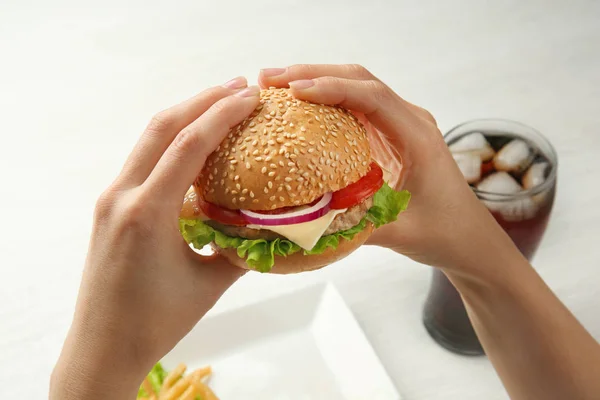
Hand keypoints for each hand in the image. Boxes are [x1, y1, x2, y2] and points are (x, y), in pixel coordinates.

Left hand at [50, 78, 259, 399]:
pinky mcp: (110, 206)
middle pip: (162, 127)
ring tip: (220, 103)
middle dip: (202, 100)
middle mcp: (122, 196)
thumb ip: (241, 247)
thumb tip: (271, 225)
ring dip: (185, 115)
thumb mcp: (209, 283)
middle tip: (239, 87)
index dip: (222, 114)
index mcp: (147, 213)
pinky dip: (171, 141)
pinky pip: (143, 160)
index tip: (250, 96)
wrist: (103, 346)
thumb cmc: (156, 322)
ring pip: (149, 139)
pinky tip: (195, 143)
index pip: (188, 145)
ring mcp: (112, 199)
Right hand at [259, 65, 518, 273]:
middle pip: (360, 80)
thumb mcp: (398, 233)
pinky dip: (328, 101)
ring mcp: (402, 125)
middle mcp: (411, 122)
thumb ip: (353, 225)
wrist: (470, 238)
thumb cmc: (444, 233)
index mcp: (417, 137)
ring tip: (278, 85)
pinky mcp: (393, 135)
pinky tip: (302, 108)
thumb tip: (302, 222)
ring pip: (357, 88)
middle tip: (271, 78)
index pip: (372, 97)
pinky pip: (358, 107)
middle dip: (314, 73)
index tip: (295, 91)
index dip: (331, 88)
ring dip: (318, 81)